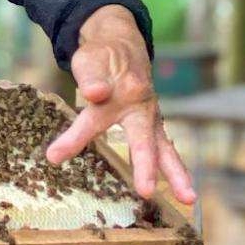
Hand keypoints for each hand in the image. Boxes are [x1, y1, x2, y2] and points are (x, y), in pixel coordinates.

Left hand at [45, 5, 194, 204]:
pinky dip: (172, 170)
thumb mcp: (90, 63)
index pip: (94, 118)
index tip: (55, 155)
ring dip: (176, 175)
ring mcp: (152, 119)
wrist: (123, 45)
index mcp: (123, 93)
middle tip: (145, 191)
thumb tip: (94, 93)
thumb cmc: (103, 58)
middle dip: (146, 168)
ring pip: (166, 149)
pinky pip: (165, 150)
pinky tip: (180, 191)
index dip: (75, 138)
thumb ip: (91, 80)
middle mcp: (142, 108)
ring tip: (189, 199)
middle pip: (145, 141)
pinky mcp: (154, 127)